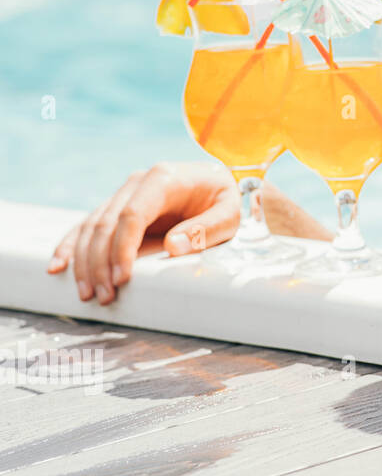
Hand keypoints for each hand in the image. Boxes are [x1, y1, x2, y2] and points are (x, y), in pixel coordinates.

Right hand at [47, 162, 238, 304]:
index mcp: (163, 178)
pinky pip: (88, 226)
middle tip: (104, 296)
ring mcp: (124, 193)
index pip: (132, 215)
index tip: (123, 279)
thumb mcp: (229, 213)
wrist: (216, 180)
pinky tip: (58, 267)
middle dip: (100, 263)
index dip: (122, 248)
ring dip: (85, 261)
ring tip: (87, 293)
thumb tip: (172, 248)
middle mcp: (137, 183)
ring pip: (92, 226)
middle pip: (106, 224)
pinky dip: (72, 246)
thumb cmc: (223, 198)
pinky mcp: (117, 207)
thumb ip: (206, 229)